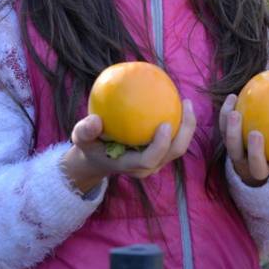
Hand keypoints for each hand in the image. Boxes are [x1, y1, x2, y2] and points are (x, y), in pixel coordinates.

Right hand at [62, 99, 196, 193]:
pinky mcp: (161, 152)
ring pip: (179, 145)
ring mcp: (157, 160)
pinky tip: (177, 102)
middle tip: (186, 105)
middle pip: (174, 152)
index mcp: (131, 165)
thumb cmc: (91, 147)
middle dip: (185, 131)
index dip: (161, 145)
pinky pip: (175, 138)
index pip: (151, 159)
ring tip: (187, 102)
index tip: (164, 124)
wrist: (99, 158)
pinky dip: (179, 122)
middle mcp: (148, 166)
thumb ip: (85, 131)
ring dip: (187, 125)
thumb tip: (95, 120)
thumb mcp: (81, 139)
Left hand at [219, 93, 268, 186]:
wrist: (264, 141)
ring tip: (236, 114)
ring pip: (235, 153)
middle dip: (255, 154)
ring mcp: (242, 160)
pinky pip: (225, 132)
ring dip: (233, 134)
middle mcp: (260, 168)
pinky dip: (226, 116)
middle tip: (257, 134)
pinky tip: (233, 98)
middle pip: (257, 168)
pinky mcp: (229, 147)